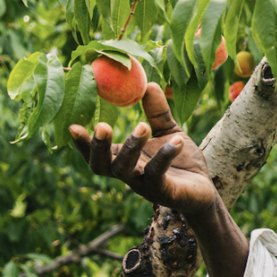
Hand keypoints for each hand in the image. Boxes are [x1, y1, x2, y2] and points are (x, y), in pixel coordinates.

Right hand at [70, 84, 220, 216]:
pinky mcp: (164, 193)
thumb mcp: (168, 131)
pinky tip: (176, 139)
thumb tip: (147, 83)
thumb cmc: (182, 162)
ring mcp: (145, 186)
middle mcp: (129, 175)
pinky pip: (159, 174)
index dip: (82, 143)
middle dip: (98, 147)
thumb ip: (157, 111)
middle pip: (102, 166)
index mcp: (124, 159)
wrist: (204, 190)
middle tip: (101, 125)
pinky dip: (165, 155)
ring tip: (142, 126)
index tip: (71, 125)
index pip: (95, 154)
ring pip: (127, 171)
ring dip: (131, 147)